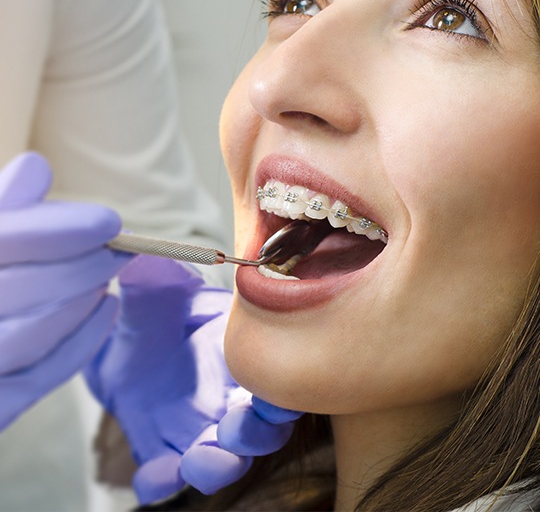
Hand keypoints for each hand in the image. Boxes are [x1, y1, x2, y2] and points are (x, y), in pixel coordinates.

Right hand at [0, 152, 129, 429]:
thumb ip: (2, 211)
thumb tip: (36, 166)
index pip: (2, 242)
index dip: (58, 231)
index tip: (110, 223)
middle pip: (16, 291)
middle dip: (81, 268)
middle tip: (119, 252)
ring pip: (26, 337)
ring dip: (80, 304)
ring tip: (107, 279)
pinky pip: (35, 379)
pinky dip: (79, 344)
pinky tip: (108, 310)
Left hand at [85, 254, 301, 503]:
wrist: (121, 340)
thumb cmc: (153, 310)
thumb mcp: (152, 292)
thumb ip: (157, 281)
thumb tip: (149, 263)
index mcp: (240, 354)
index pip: (278, 377)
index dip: (285, 390)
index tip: (276, 393)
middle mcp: (228, 396)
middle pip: (261, 429)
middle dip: (256, 434)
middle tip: (236, 428)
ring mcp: (196, 426)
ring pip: (223, 458)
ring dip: (218, 465)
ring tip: (198, 460)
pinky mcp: (162, 447)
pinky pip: (166, 475)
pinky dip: (162, 481)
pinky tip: (152, 477)